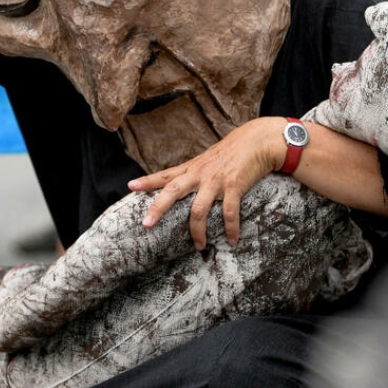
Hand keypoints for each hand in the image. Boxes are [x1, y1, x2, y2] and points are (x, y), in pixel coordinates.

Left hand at [127, 117, 283, 249]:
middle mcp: (199, 175)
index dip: (147, 181)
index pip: (165, 175)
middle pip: (172, 191)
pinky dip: (230, 229)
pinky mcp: (234, 186)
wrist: (256, 141)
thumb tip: (179, 185)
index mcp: (191, 169)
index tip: (130, 186)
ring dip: (197, 231)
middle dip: (158, 208)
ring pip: (198, 210)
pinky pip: (229, 213)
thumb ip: (192, 174)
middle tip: (146, 224)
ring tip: (198, 246)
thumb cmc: (230, 153)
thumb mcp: (206, 161)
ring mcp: (216, 181)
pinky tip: (232, 240)